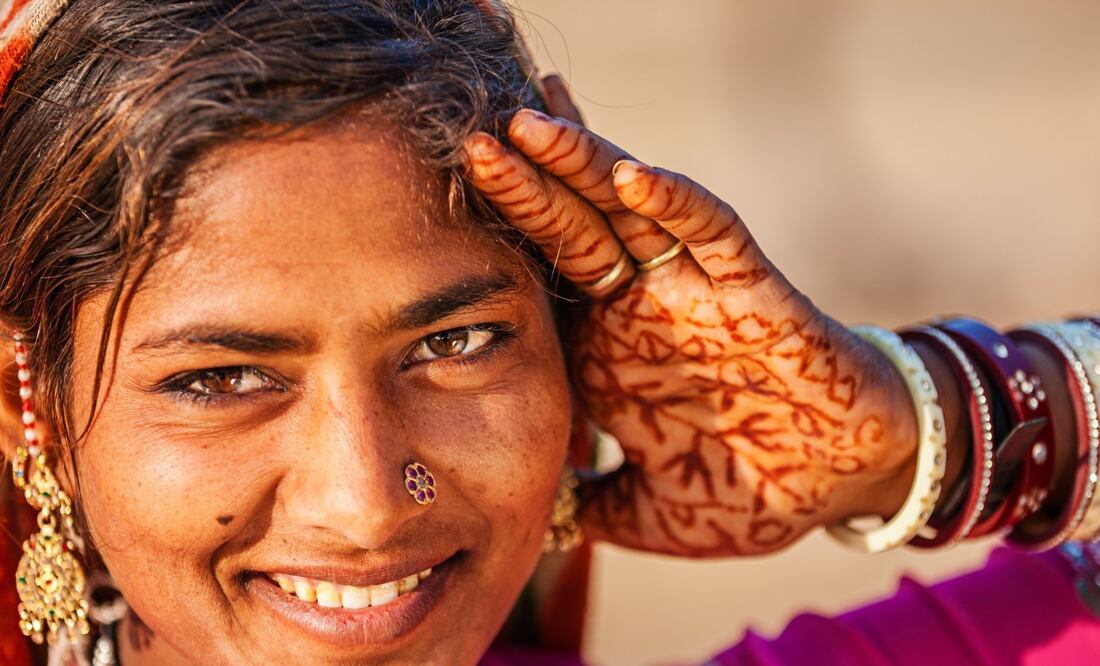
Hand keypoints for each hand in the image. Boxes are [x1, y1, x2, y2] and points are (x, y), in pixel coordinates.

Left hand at [465, 79, 918, 555]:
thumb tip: (529, 529)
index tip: (432, 208)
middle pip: (570, 230)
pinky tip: (630, 178)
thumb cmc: (748, 490)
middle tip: (467, 137)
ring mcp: (693, 292)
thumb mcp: (645, 510)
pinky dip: (674, 205)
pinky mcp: (752, 290)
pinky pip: (711, 235)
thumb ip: (586, 510)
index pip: (540, 281)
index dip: (496, 243)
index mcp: (609, 352)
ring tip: (527, 125)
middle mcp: (643, 308)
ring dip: (582, 168)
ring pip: (628, 213)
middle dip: (522, 185)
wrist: (842, 485)